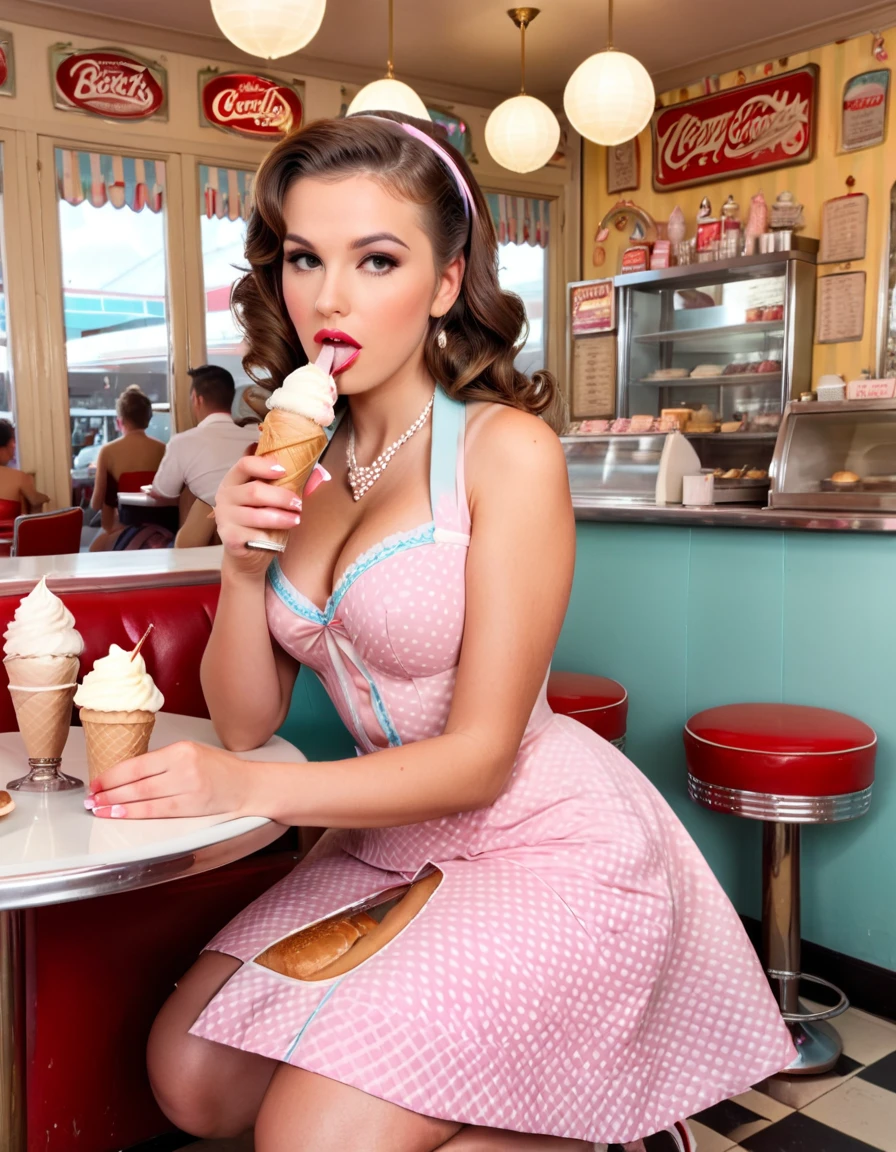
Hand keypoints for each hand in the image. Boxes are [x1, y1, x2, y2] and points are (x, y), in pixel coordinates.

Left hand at [85, 740, 251, 819]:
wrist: (250, 785)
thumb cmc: (223, 770)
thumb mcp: (194, 754)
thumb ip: (165, 762)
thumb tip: (129, 774)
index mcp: (181, 749)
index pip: (138, 763)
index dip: (112, 774)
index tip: (97, 782)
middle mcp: (183, 766)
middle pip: (136, 780)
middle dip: (108, 790)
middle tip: (91, 797)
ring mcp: (188, 787)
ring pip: (142, 796)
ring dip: (116, 803)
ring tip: (99, 808)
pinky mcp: (192, 806)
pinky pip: (155, 810)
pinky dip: (133, 812)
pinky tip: (119, 813)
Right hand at [214, 457, 329, 577]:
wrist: (246, 554)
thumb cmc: (261, 521)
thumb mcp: (271, 500)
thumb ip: (288, 484)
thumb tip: (321, 474)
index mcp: (233, 481)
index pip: (244, 464)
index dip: (264, 465)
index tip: (284, 470)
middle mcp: (225, 497)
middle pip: (254, 491)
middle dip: (282, 497)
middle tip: (298, 504)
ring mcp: (224, 518)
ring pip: (257, 515)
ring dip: (281, 517)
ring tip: (296, 520)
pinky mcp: (229, 538)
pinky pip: (255, 534)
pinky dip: (271, 535)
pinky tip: (280, 536)